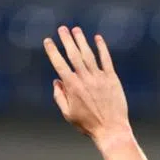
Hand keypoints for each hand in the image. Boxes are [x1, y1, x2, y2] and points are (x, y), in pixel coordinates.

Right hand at [43, 27, 129, 144]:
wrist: (111, 130)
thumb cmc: (88, 125)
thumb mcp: (68, 114)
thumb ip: (60, 97)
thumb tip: (56, 81)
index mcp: (72, 87)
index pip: (59, 64)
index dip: (52, 51)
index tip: (48, 41)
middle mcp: (85, 79)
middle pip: (73, 54)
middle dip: (66, 40)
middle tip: (62, 29)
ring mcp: (99, 77)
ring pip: (89, 54)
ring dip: (81, 40)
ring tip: (76, 30)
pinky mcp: (112, 79)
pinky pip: (106, 60)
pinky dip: (102, 48)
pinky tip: (97, 39)